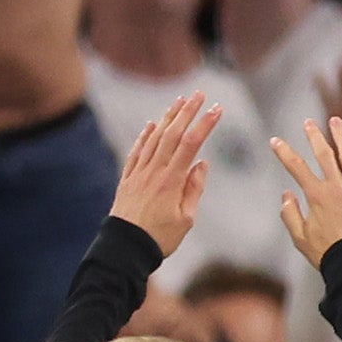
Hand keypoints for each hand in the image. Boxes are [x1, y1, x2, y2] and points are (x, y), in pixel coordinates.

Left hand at [109, 93, 219, 257]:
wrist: (124, 248)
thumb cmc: (159, 238)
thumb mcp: (186, 219)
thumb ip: (194, 189)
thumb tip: (201, 164)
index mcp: (171, 181)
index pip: (191, 145)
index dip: (205, 124)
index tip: (217, 109)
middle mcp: (153, 172)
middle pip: (171, 135)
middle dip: (186, 112)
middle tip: (198, 94)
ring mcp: (138, 174)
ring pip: (153, 139)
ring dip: (167, 118)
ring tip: (178, 102)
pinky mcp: (127, 179)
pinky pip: (136, 152)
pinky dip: (144, 136)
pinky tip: (152, 125)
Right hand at [271, 112, 341, 261]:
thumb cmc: (327, 253)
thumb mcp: (299, 237)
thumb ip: (289, 214)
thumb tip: (286, 194)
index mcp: (317, 196)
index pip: (296, 167)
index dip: (284, 152)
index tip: (275, 140)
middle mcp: (338, 188)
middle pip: (324, 155)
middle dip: (314, 136)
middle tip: (308, 123)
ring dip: (341, 137)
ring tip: (335, 121)